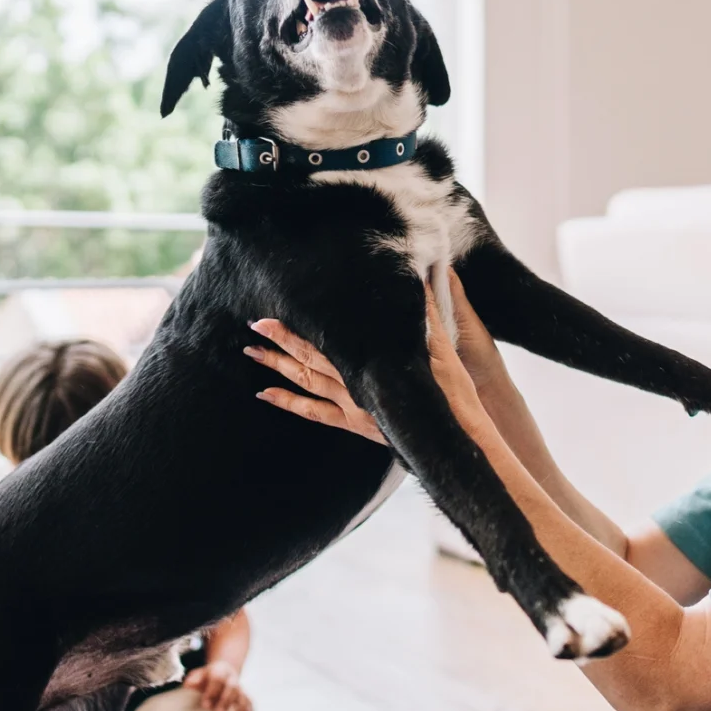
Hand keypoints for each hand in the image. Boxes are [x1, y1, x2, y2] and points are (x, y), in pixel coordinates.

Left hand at [183, 660, 252, 710]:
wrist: (223, 671)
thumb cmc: (206, 677)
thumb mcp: (198, 674)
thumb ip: (193, 679)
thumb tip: (188, 685)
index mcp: (220, 670)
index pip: (217, 679)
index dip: (212, 691)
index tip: (204, 704)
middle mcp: (232, 677)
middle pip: (232, 687)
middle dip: (226, 700)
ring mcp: (240, 686)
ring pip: (242, 695)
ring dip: (238, 707)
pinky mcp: (245, 695)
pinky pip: (249, 701)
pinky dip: (249, 709)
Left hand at [246, 277, 497, 443]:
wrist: (460, 434)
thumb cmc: (454, 391)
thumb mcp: (444, 349)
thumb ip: (425, 313)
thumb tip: (418, 276)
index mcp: (372, 364)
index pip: (327, 341)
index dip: (298, 327)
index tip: (272, 314)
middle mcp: (355, 385)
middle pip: (310, 359)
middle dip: (280, 342)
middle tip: (253, 326)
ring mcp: (353, 407)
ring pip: (307, 384)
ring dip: (277, 368)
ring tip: (251, 355)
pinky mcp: (357, 425)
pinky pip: (315, 414)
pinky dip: (289, 403)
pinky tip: (266, 396)